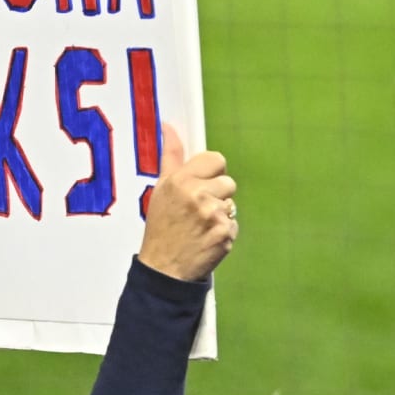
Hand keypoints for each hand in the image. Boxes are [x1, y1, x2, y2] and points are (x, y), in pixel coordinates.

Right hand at [137, 126, 236, 281]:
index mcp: (180, 180)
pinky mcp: (226, 233)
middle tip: (197, 211)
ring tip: (200, 226)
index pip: (215, 160)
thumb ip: (172, 157)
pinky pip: (234, 224)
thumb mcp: (161, 190)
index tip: (202, 184)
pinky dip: (223, 232)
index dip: (211, 172)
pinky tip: (206, 238)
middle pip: (227, 182)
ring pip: (231, 204)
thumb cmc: (161, 227)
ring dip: (220, 214)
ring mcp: (214, 215)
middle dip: (216, 195)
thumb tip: (170, 127)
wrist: (163, 268)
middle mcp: (198, 195)